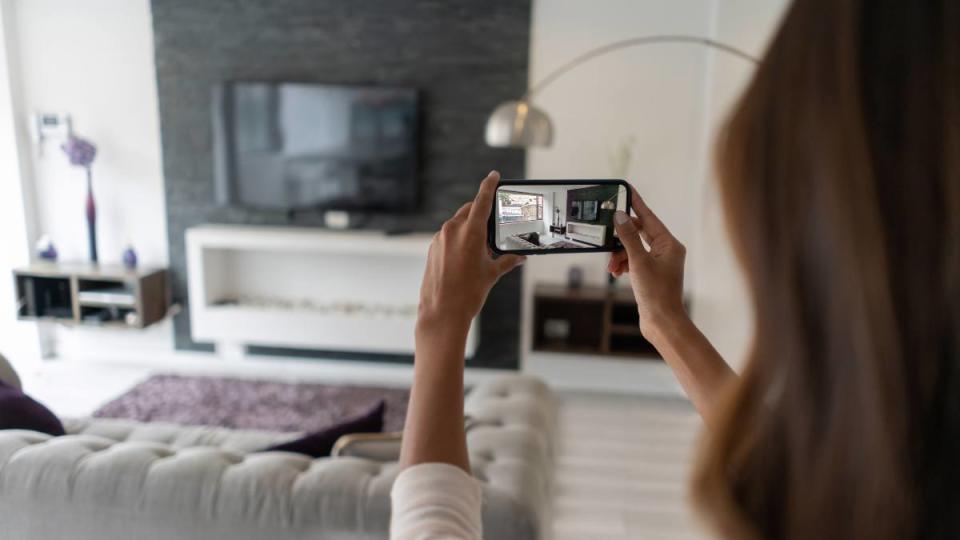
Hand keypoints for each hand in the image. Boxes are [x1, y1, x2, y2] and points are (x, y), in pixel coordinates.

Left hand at [418, 171, 524, 330]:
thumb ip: (507, 261)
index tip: (493, 175)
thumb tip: (519, 257)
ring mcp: (440, 239)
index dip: (489, 186)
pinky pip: (448, 236)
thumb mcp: (492, 274)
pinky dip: (459, 238)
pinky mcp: (432, 248)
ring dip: (469, 226)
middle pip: (469, 210)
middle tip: (493, 221)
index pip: (482, 201)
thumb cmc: (468, 294)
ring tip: (481, 246)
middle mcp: (452, 231)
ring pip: (457, 223)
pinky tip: (466, 255)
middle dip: (481, 211)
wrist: (442, 313)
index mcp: (470, 233)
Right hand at [608, 188, 687, 338]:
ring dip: (619, 254)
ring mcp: (659, 262)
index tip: (626, 189)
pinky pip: (633, 260)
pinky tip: (616, 272)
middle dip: (621, 237)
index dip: (636, 203)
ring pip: (633, 248)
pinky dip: (623, 264)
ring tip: (612, 266)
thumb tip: (620, 216)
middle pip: (639, 232)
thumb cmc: (656, 294)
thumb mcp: (638, 262)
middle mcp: (666, 251)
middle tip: (606, 232)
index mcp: (669, 244)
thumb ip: (628, 237)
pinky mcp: (650, 273)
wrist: (662, 322)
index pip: (649, 217)